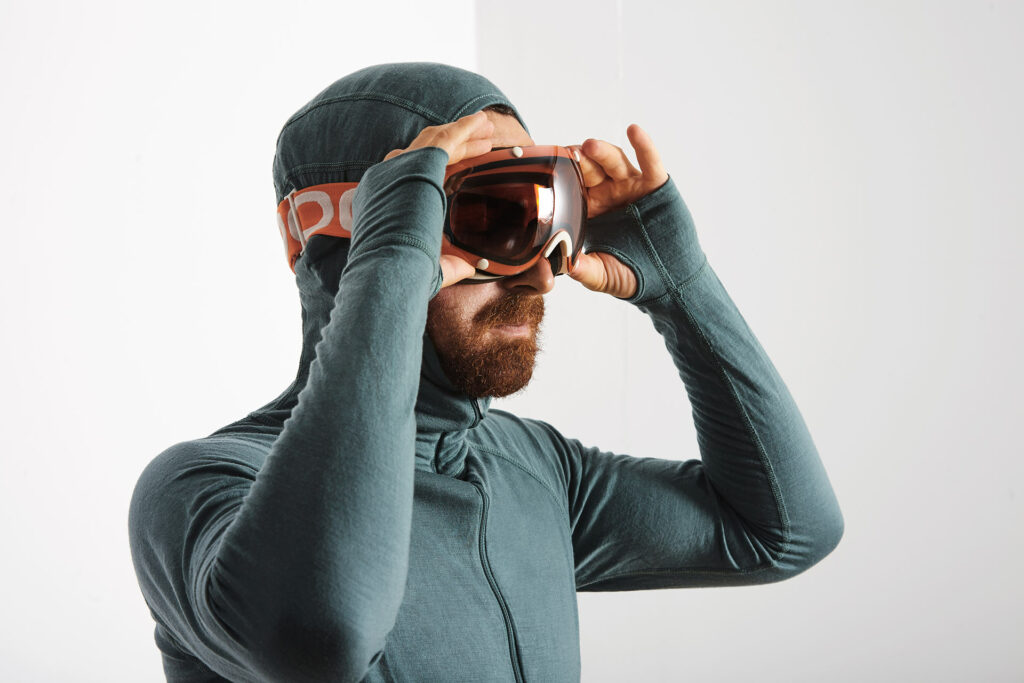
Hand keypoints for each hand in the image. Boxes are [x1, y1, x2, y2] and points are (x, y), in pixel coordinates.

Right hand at [383, 112, 494, 287]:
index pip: (409, 172)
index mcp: (381, 201)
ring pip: (435, 140)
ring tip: (485, 126)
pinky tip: (480, 121)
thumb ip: (447, 264)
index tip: (459, 162)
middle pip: (423, 150)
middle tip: (479, 138)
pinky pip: (446, 138)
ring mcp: (399, 167)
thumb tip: (468, 269)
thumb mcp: (424, 266)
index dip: (436, 163)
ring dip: (463, 132)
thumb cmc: (400, 274)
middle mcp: (385, 178)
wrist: (388, 266)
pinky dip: (464, 127)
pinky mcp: (419, 164)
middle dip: (453, 143)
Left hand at [567, 124, 668, 298]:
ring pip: (615, 162)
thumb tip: (563, 264)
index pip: (572, 185)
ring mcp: (632, 187)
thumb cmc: (632, 274)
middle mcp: (609, 193)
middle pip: (591, 169)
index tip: (547, 167)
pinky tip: (634, 130)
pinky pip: (651, 163)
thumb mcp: (601, 274)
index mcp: (590, 209)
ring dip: (602, 152)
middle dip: (579, 160)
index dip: (561, 175)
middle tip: (567, 154)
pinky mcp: (656, 186)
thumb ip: (583, 269)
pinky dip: (644, 145)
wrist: (667, 280)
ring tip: (589, 146)